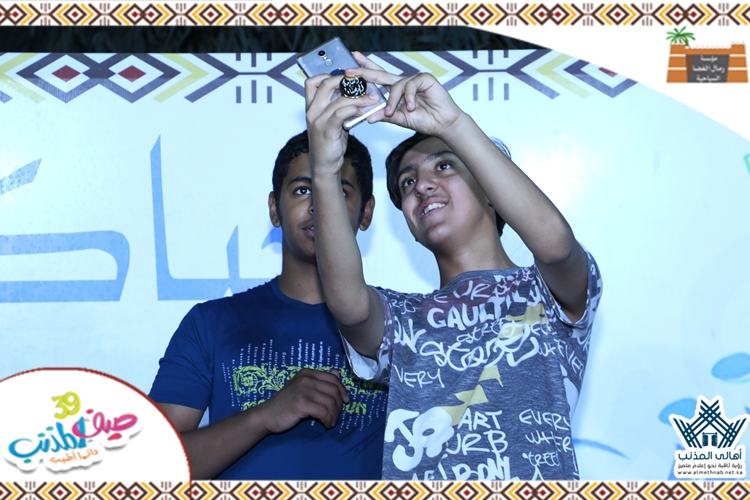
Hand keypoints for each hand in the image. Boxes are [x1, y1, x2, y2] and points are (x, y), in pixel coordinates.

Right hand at [255, 368, 349, 432]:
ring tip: (331, 422)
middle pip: (334, 391)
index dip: (342, 390)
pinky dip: (328, 420)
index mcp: (307, 373)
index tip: (346, 401)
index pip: (333, 378)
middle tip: (336, 416)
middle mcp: (306, 378)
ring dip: (334, 415)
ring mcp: (303, 390)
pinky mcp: (301, 403)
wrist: (267, 415)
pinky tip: (326, 424)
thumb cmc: (286, 403)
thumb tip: (337, 372)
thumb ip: (319, 381)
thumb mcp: (303, 388)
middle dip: (339, 405)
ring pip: (330, 402)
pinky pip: (323, 412)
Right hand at [304, 73, 378, 177]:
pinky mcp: (327, 130)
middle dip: (346, 80)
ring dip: (358, 96)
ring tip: (372, 97)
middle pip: (325, 84)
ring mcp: (318, 121)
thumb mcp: (330, 123)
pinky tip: (363, 111)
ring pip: (338, 99)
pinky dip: (354, 109)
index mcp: (311, 108)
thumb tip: (354, 97)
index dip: (327, 75)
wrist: (324, 166)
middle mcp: (312, 111)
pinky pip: (341, 114)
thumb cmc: (329, 145)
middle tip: (362, 82)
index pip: (312, 82)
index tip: (345, 77)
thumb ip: (337, 110)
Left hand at [349, 52, 465, 136]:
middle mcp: (403, 82)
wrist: (442, 124)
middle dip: (364, 71)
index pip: (376, 78)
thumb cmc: (423, 120)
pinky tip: (411, 107)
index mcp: (395, 90)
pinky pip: (410, 85)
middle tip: (350, 71)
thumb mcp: (399, 119)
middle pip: (381, 73)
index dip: (364, 71)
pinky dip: (408, 97)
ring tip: (394, 112)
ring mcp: (414, 79)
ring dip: (393, 100)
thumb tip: (367, 118)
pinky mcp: (425, 78)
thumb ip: (384, 116)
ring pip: (396, 85)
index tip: (348, 69)